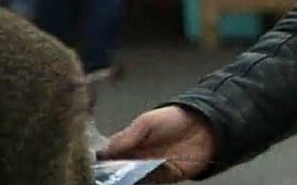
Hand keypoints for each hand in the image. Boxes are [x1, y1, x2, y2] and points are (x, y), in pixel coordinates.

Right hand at [100, 106, 216, 182]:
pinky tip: (134, 182)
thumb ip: (127, 136)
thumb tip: (104, 151)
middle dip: (110, 174)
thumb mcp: (146, 121)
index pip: (109, 155)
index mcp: (130, 142)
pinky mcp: (163, 178)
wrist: (204, 127)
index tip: (92, 166)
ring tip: (117, 181)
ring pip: (130, 180)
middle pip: (117, 171)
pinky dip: (141, 184)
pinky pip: (149, 184)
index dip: (101, 161)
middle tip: (103, 177)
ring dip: (124, 181)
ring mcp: (149, 169)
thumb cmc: (174, 119)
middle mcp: (136, 158)